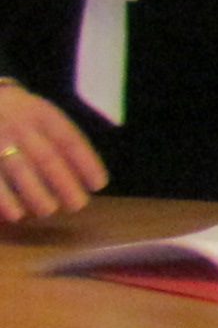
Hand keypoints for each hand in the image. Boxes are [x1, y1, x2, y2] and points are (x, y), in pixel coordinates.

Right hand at [0, 80, 106, 221]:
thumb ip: (60, 137)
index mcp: (40, 113)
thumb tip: (89, 177)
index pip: (68, 139)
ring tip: (47, 210)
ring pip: (19, 170)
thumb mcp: (39, 112)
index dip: (86, 163)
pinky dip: (5, 200)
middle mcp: (18, 125)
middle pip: (46, 158)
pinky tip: (15, 215)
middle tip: (77, 205)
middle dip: (64, 185)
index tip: (99, 184)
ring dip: (36, 196)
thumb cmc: (15, 113)